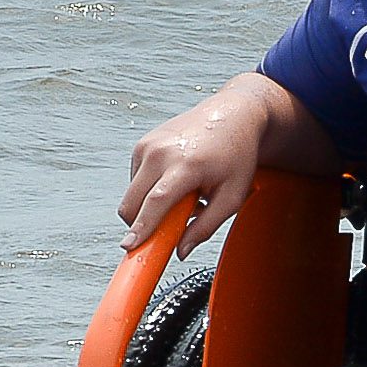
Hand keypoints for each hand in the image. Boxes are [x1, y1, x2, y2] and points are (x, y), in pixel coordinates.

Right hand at [121, 86, 268, 253]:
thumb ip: (205, 227)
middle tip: (168, 229)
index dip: (142, 227)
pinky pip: (134, 180)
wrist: (232, 115)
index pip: (157, 201)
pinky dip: (148, 190)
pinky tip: (173, 181)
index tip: (129, 246)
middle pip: (133, 202)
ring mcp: (148, 145)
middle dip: (141, 225)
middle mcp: (162, 152)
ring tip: (181, 197)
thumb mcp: (232, 196)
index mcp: (188, 164)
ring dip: (147, 206)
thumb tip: (180, 251)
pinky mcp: (141, 144)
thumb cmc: (236, 155)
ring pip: (131, 194)